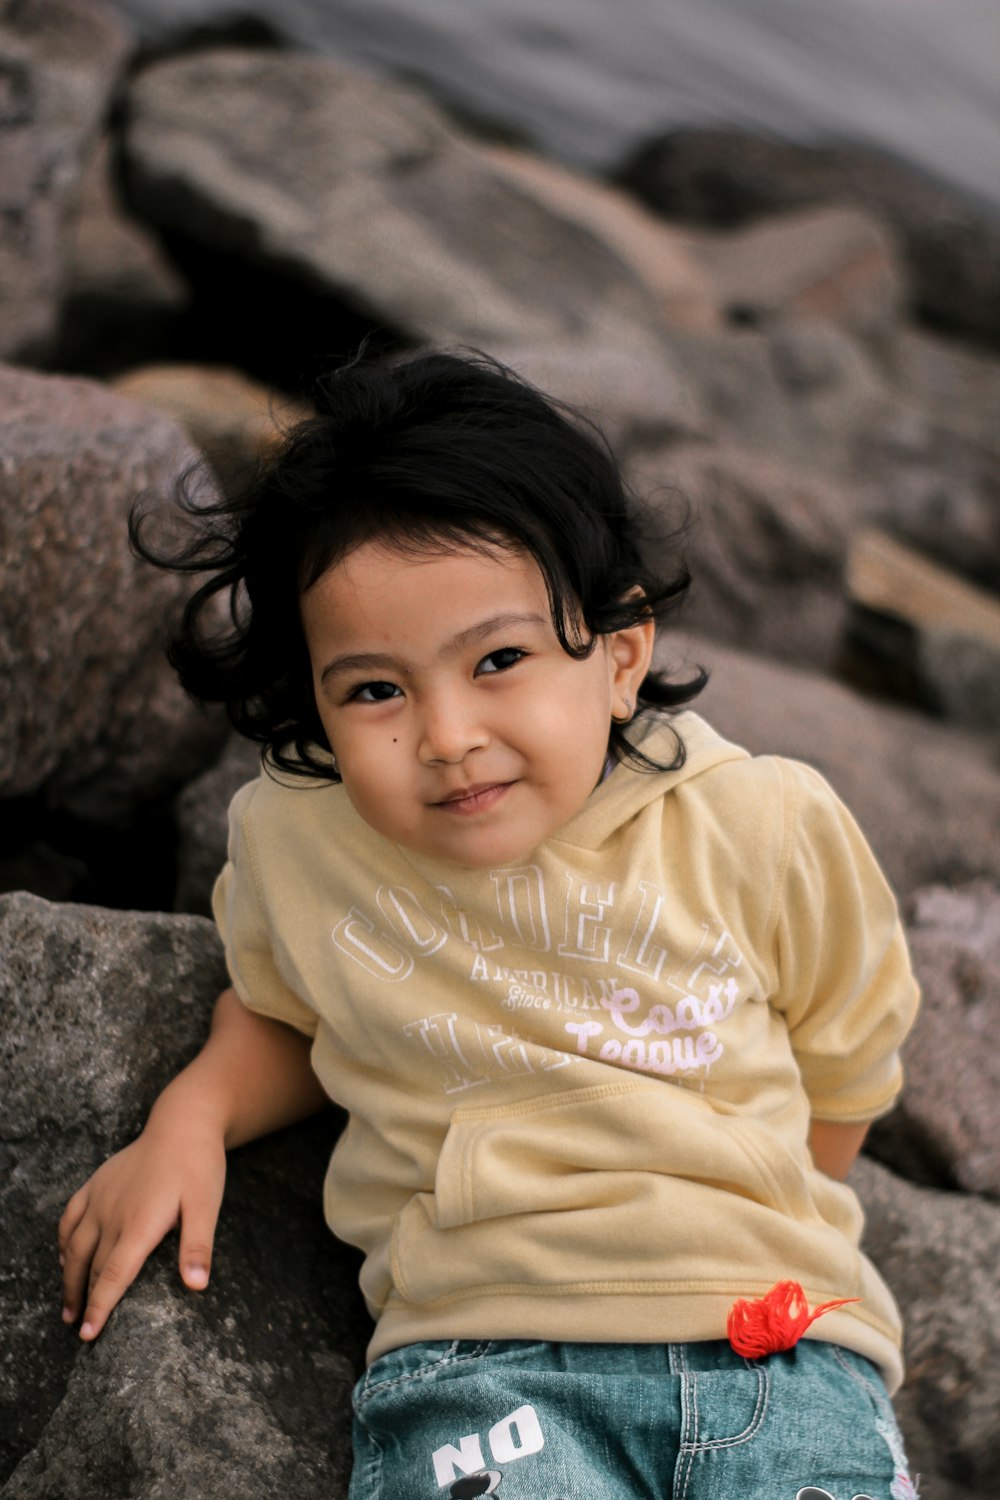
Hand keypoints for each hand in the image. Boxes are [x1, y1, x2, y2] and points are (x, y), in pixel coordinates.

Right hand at [58, 1114, 226, 1340]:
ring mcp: (100, 1197)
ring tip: (68, 1307)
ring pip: (75, 1246)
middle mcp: (112, 1213)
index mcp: (139, 1224)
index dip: (100, 1307)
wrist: (183, 1123)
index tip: (88, 1335)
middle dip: (83, 1301)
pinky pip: (70, 1217)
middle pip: (92, 1266)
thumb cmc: (198, 1166)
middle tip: (78, 1330)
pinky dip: (64, 1241)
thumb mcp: (207, 1205)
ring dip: (69, 1278)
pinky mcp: (96, 1183)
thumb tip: (196, 1286)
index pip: (113, 1276)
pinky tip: (66, 1257)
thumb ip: (198, 1246)